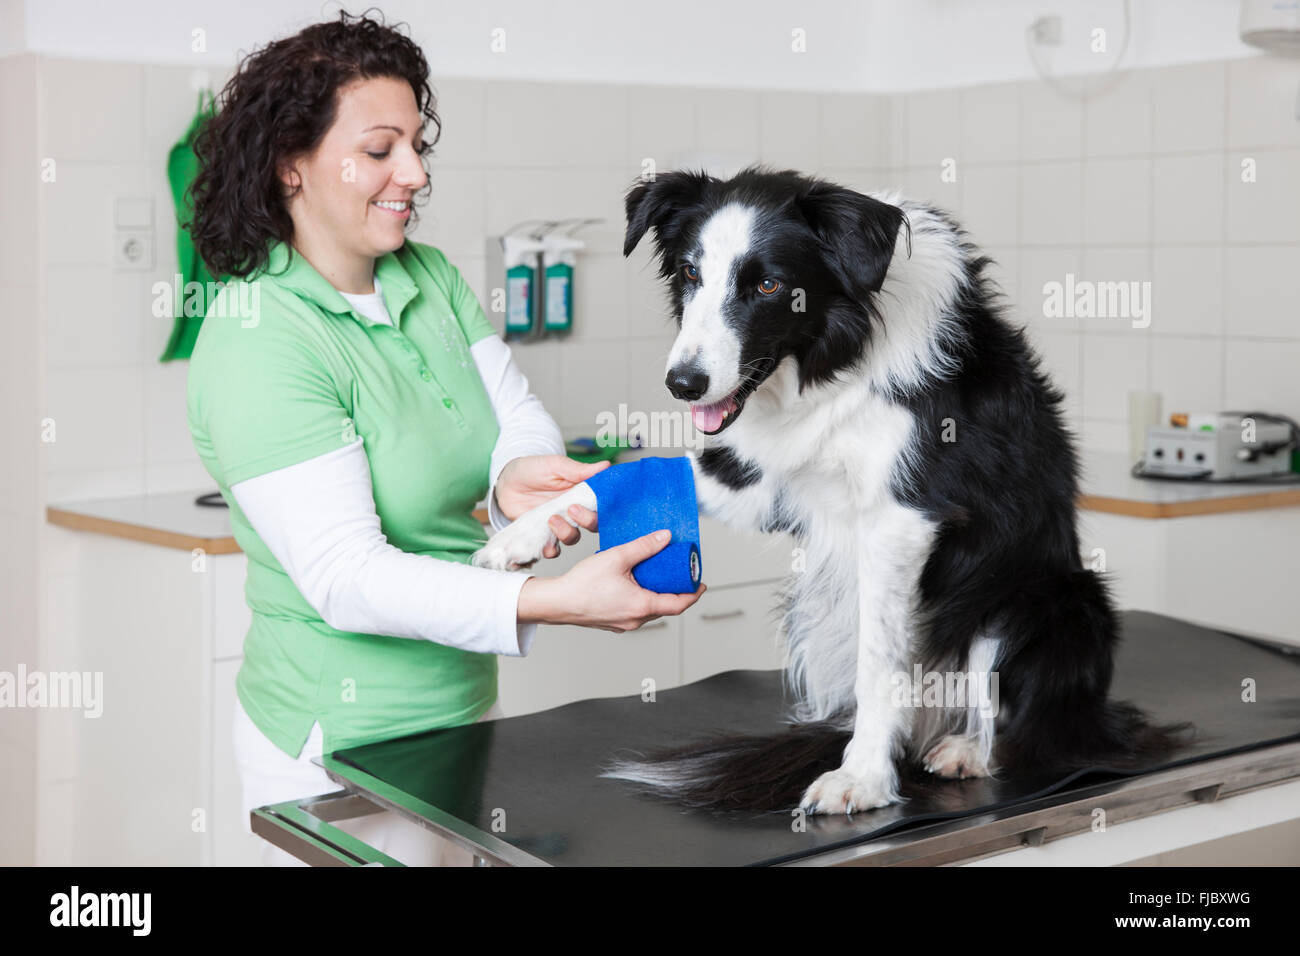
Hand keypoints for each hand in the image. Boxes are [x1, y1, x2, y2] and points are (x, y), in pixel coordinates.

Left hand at [494, 455, 606, 558]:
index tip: (600, 502)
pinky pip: (551, 549)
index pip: (602, 504)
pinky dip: (549, 550)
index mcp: (581, 494)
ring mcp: (558, 525)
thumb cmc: (532, 470)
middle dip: (587, 521)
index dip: (605, 507)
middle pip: (592, 525)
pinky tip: (544, 543)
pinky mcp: (543, 536)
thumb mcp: (555, 466)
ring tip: (551, 520)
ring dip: (566, 533)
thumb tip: (606, 465)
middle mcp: (573, 512)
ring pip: (572, 538)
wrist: (506, 482)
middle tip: (572, 510)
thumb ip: (579, 470)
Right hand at [516, 529, 705, 631]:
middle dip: (675, 592)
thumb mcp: (617, 557)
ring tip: (656, 576)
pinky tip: (633, 584)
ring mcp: (623, 623)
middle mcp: (635, 619)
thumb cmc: (582, 585)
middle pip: (665, 607)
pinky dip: (641, 599)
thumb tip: (664, 538)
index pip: (679, 604)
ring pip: (649, 610)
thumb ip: (644, 546)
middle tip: (679, 576)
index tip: (701, 584)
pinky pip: (634, 612)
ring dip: (656, 595)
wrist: (556, 603)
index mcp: (642, 605)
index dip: (693, 594)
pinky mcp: (612, 622)